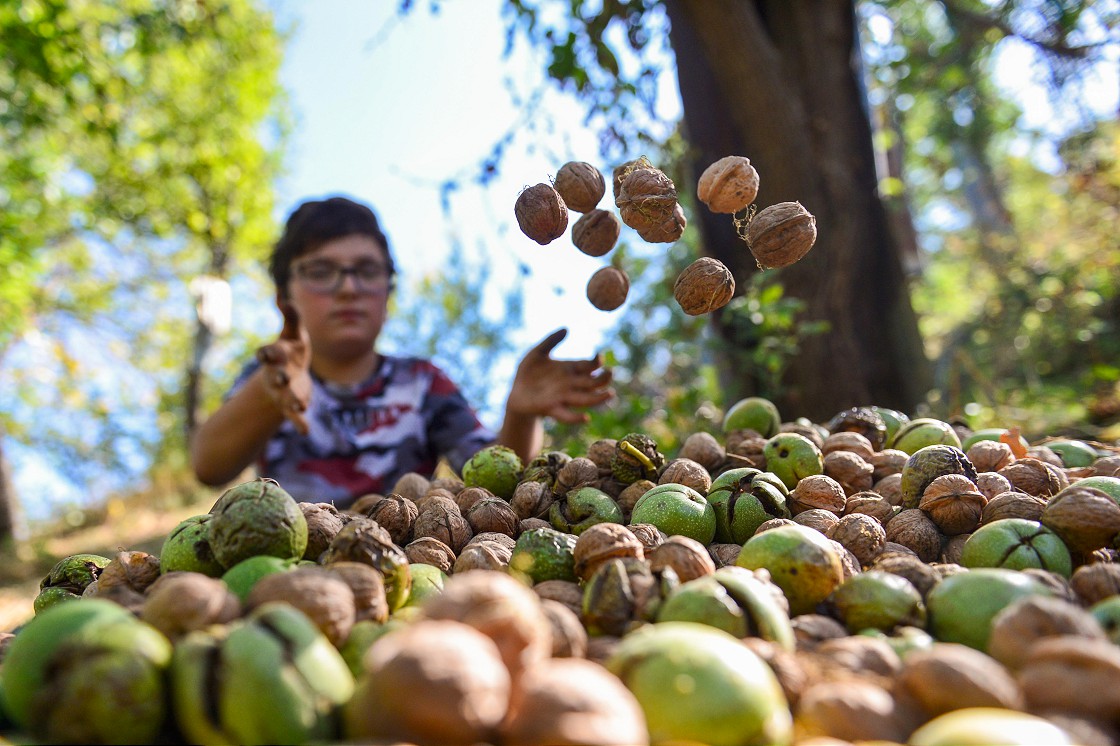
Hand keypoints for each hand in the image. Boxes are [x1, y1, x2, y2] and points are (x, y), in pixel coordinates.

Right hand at [254, 303, 311, 434]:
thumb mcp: (293, 333)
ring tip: (300, 406)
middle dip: (278, 376)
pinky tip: (305, 431)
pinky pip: (295, 414)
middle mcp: (277, 373)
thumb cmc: (291, 351)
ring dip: (292, 400)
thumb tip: (282, 293)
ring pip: (286, 396)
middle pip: (275, 375)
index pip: (269, 352)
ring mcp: (284, 391)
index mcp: (275, 355)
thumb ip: (291, 315)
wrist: (289, 378)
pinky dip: (299, 422)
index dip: (267, 353)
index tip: (264, 354)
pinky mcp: (293, 405)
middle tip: (280, 378)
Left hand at [506, 329, 613, 424]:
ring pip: (586, 399)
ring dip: (599, 398)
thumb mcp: (536, 353)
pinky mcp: (552, 409)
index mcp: (569, 369)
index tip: (600, 357)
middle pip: (593, 382)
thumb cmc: (528, 373)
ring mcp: (563, 397)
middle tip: (610, 373)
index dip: (596, 362)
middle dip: (604, 378)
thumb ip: (550, 341)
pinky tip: (586, 418)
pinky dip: (576, 418)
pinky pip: (567, 416)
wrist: (516, 394)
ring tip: (610, 394)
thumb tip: (566, 328)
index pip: (588, 365)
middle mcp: (570, 384)